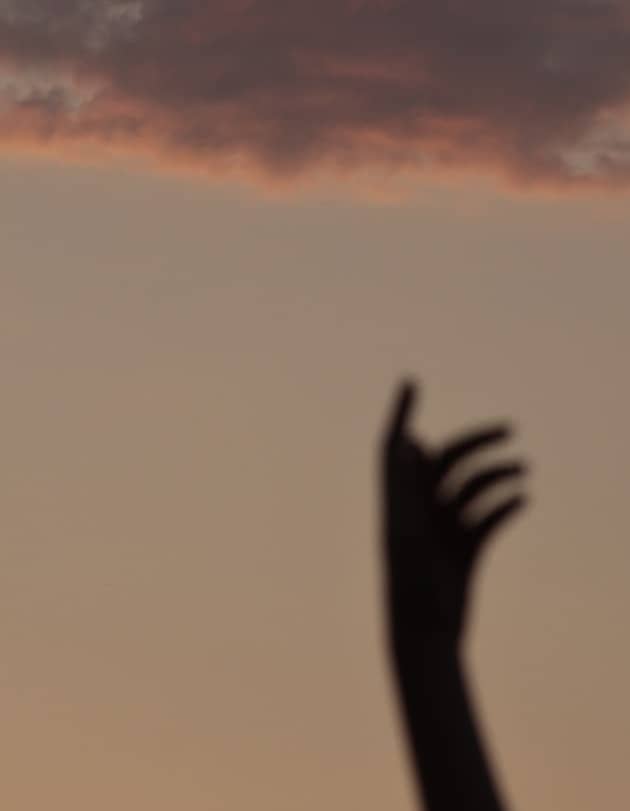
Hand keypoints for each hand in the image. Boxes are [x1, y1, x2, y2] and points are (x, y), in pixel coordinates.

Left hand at [382, 382, 527, 651]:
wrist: (426, 639)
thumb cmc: (412, 591)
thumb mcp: (409, 535)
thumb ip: (407, 488)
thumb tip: (409, 442)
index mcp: (398, 502)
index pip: (395, 448)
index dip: (399, 412)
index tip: (410, 382)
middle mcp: (419, 511)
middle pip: (446, 463)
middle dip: (476, 443)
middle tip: (509, 431)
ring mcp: (442, 530)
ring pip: (471, 489)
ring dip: (496, 476)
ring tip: (522, 472)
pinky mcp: (463, 550)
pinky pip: (486, 518)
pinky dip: (503, 505)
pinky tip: (522, 500)